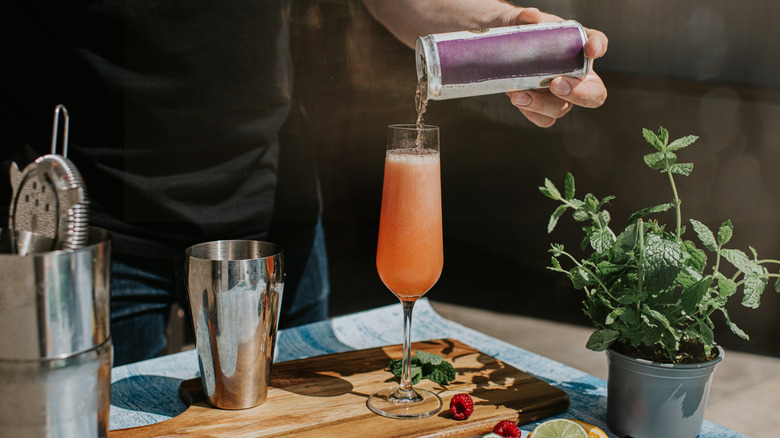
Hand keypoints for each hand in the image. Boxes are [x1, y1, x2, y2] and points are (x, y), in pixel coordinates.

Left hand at [499, 8, 607, 127]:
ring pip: (564, 108)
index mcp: (577, 45)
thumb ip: (523, 18)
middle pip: (594, 92)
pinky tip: (518, 100)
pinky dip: (532, 112)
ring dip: (544, 105)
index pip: (598, 42)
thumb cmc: (516, 33)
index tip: (591, 49)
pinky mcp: (543, 107)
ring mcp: (560, 94)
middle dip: (579, 93)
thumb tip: (531, 16)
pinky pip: (545, 119)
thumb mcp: (518, 22)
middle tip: (556, 84)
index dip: (599, 46)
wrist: (496, 50)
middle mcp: (574, 72)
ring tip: (520, 95)